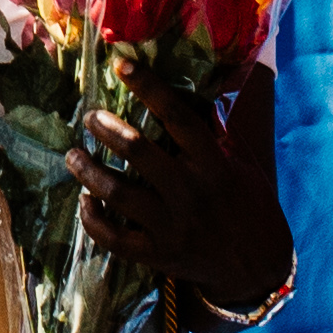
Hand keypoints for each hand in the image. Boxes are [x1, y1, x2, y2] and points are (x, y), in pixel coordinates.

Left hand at [81, 75, 289, 320]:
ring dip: (89, 172)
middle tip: (89, 117)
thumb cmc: (251, 204)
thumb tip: (197, 85)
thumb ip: (216, 129)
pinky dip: (93, 220)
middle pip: (139, 152)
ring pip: (119, 194)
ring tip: (73, 156)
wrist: (258, 267)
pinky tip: (85, 201)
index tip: (122, 65)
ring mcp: (173, 227)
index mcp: (215, 166)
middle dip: (107, 129)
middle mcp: (192, 193)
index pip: (179, 117)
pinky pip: (115, 239)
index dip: (149, 88)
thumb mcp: (242, 162)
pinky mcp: (159, 255)